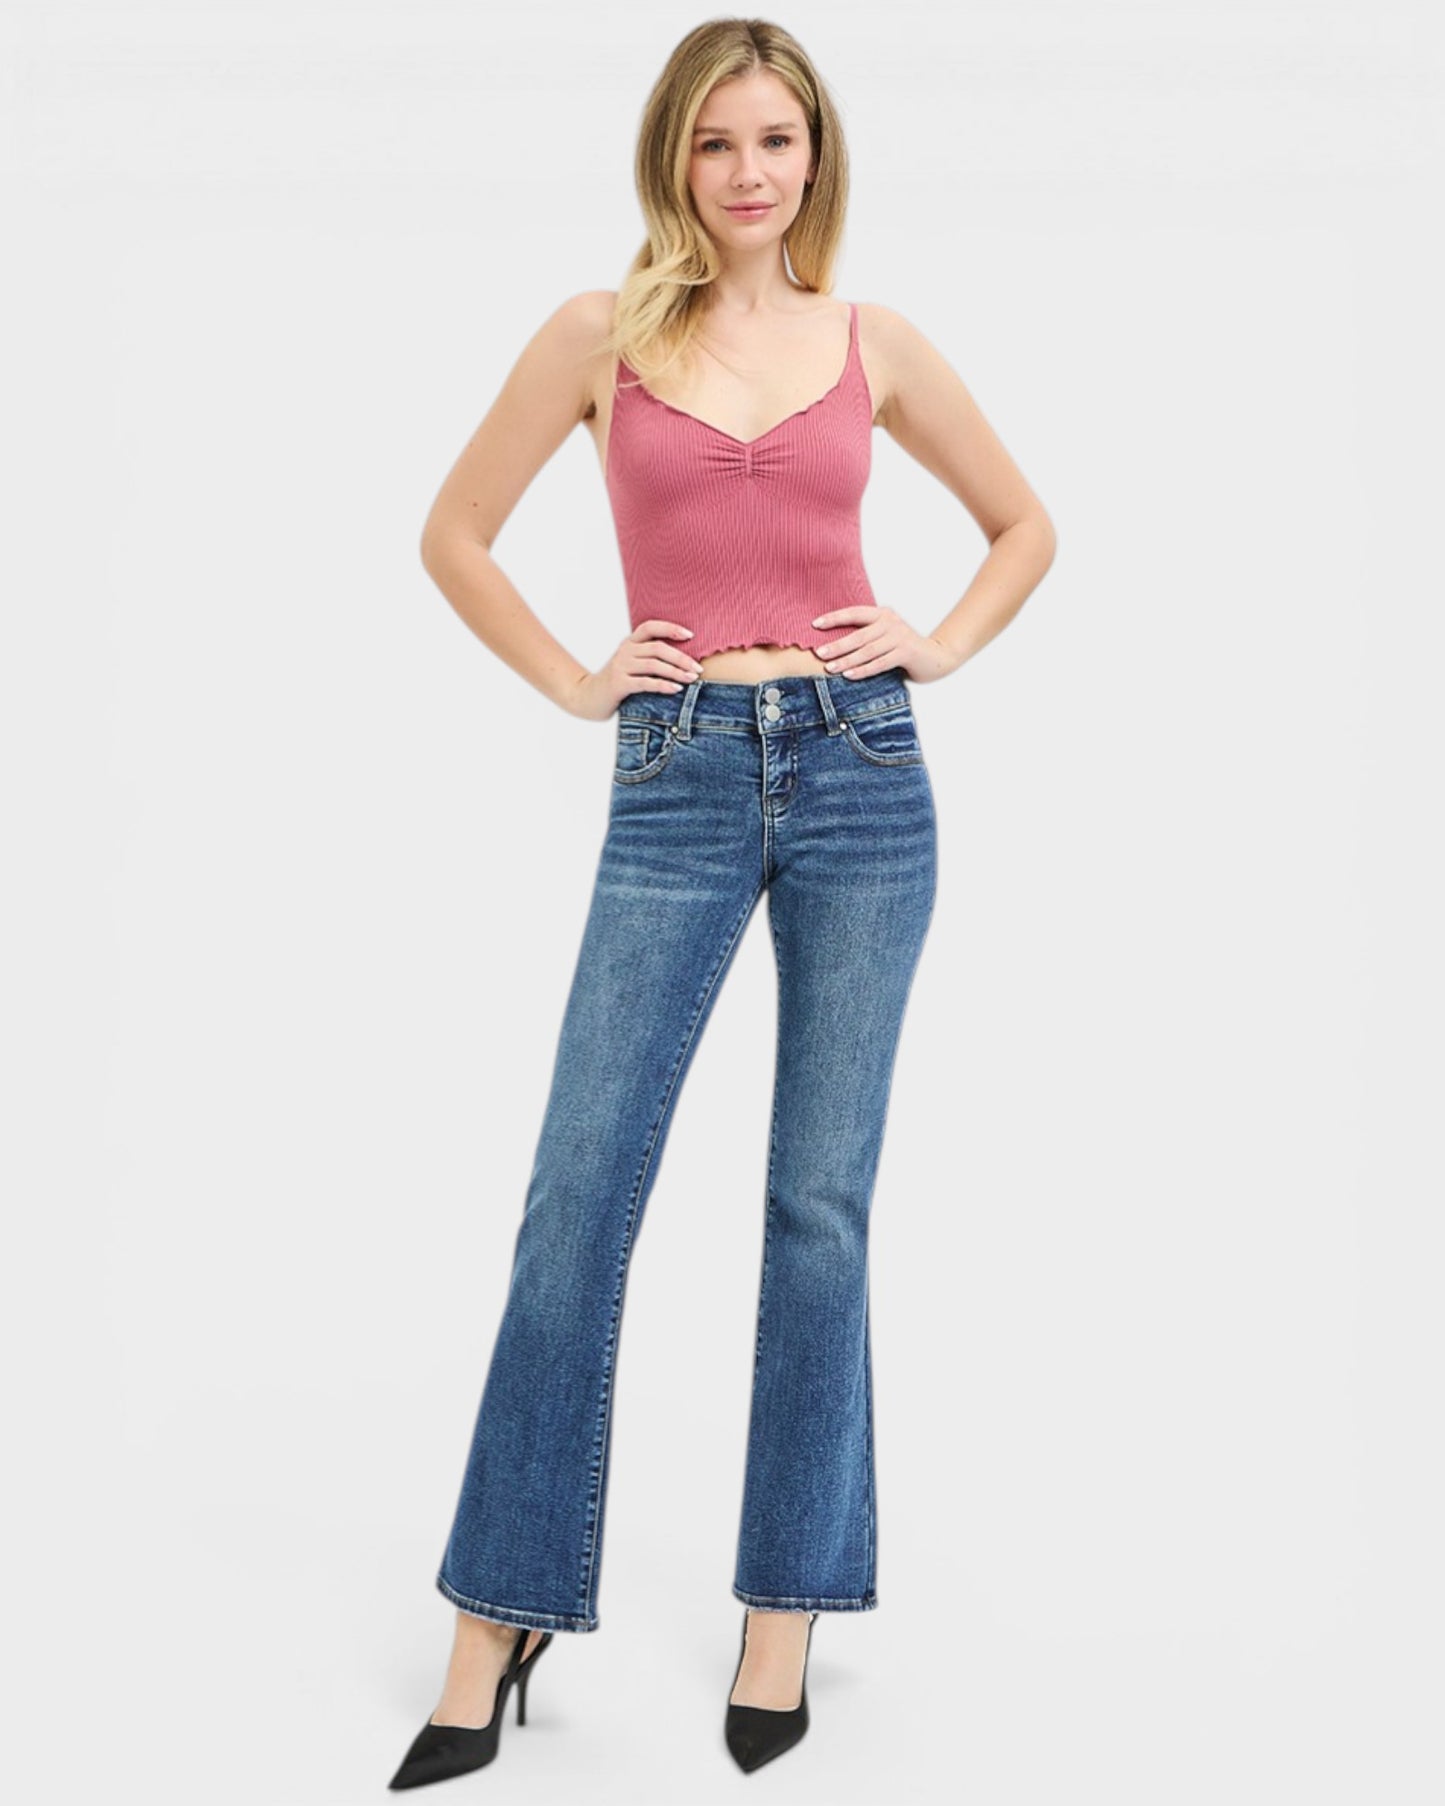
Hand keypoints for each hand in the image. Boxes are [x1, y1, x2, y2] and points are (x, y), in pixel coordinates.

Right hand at [564, 621, 703, 721]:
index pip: (651, 627)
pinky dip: (663, 685)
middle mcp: (625, 651)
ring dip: (676, 672)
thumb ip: (649, 657)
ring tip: (692, 679)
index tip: (690, 635)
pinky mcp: (619, 684)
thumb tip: (683, 658)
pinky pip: (646, 682)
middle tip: (698, 668)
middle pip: (658, 648)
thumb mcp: (631, 664)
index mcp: (630, 642)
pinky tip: (676, 689)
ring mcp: (621, 666)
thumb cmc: (618, 681)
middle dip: (681, 658)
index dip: (671, 628)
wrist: (590, 697)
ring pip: (654, 665)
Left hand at [813, 606, 962, 684]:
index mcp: (882, 614)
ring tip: (830, 668)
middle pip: (858, 635)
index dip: (834, 618)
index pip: (854, 613)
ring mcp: (899, 637)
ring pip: (867, 650)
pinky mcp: (906, 652)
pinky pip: (880, 663)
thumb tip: (832, 644)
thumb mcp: (885, 635)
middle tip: (819, 653)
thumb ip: (866, 634)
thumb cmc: (903, 648)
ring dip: (847, 660)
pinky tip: (850, 675)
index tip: (815, 625)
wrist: (935, 656)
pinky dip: (863, 670)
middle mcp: (890, 622)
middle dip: (837, 645)